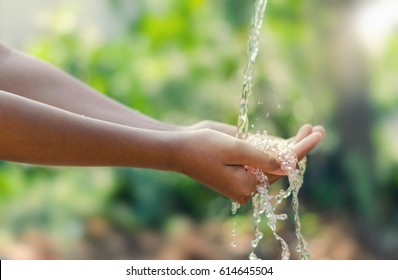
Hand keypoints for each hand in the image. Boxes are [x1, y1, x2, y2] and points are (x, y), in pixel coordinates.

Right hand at [174, 124, 323, 203]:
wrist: (178, 148)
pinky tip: (289, 140)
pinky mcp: (239, 169)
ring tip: (308, 129)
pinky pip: (263, 161)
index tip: (318, 134)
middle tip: (317, 129)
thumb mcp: (234, 149)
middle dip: (300, 146)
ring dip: (291, 146)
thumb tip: (288, 165)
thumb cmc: (202, 147)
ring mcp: (244, 177)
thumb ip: (262, 158)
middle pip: (282, 165)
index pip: (283, 166)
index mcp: (248, 185)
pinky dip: (276, 149)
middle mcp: (248, 184)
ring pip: (274, 163)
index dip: (303, 149)